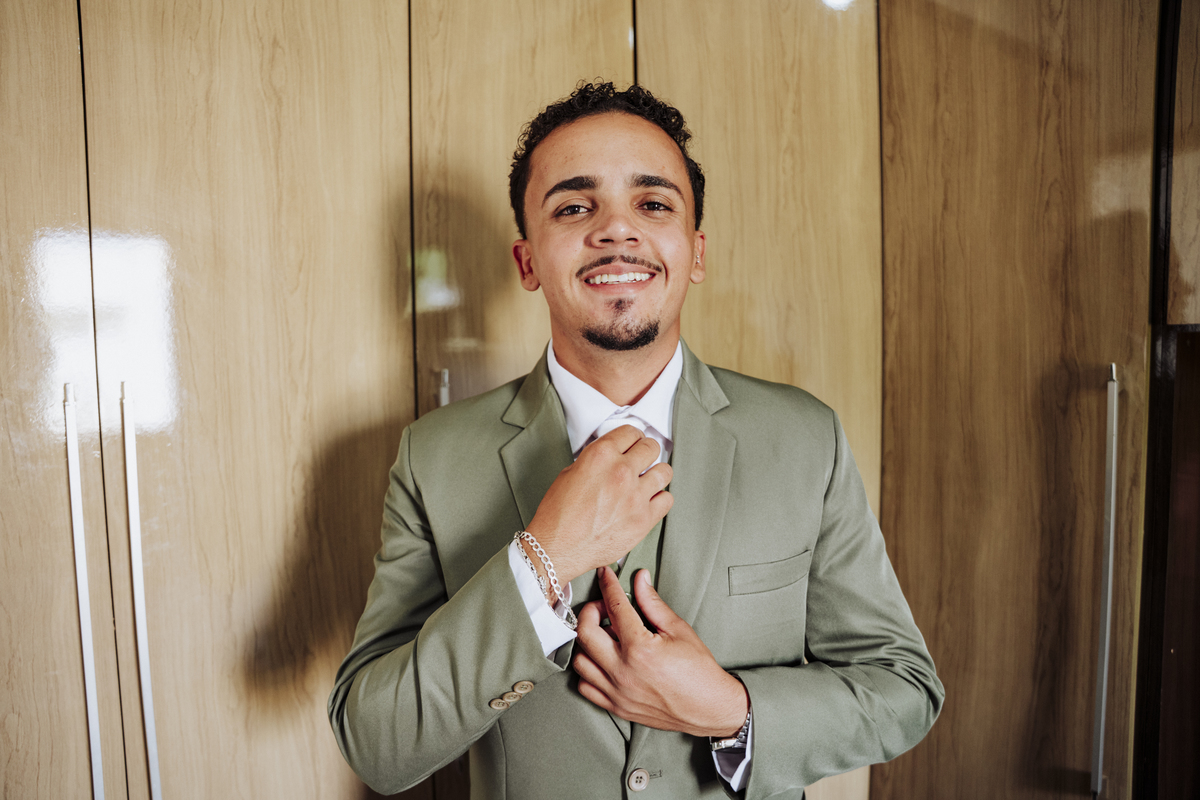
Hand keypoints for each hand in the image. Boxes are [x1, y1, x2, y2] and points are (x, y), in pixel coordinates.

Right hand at [524, 426, 671, 583]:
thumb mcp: (570, 473)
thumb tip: (612, 457)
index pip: (630, 431)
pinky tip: (648, 501)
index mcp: (600, 455)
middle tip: (640, 460)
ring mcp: (635, 496)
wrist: (556, 548)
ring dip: (656, 474)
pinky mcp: (644, 519)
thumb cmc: (558, 515)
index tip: (632, 444)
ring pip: (664, 471)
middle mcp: (621, 471)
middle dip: (645, 452)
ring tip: (647, 481)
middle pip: (651, 447)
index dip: (631, 438)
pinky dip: (659, 499)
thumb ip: (596, 461)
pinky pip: (667, 499)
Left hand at [572, 567, 748, 737]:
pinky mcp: (617, 707)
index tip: (606, 575)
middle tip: (605, 608)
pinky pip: (585, 687)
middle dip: (590, 611)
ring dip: (587, 643)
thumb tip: (640, 579)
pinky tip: (603, 660)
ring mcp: (617, 692)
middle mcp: (623, 671)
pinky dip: (589, 670)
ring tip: (606, 635)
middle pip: (585, 633)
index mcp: (640, 649)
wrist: (710, 708)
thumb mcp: (679, 629)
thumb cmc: (699, 670)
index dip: (608, 585)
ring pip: (580, 661)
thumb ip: (653, 603)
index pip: (615, 607)